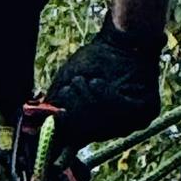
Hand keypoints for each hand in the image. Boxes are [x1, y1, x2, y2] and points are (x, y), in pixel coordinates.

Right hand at [44, 17, 160, 146]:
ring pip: (104, 126)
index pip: (76, 141)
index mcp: (95, 125)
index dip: (63, 137)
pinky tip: (100, 83)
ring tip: (88, 80)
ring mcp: (131, 122)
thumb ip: (54, 106)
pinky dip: (106, 97)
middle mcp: (113, 128)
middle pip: (88, 134)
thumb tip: (35, 128)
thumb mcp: (67, 84)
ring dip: (89, 100)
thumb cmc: (93, 61)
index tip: (54, 127)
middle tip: (74, 86)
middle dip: (75, 109)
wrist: (121, 39)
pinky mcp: (146, 111)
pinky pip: (122, 114)